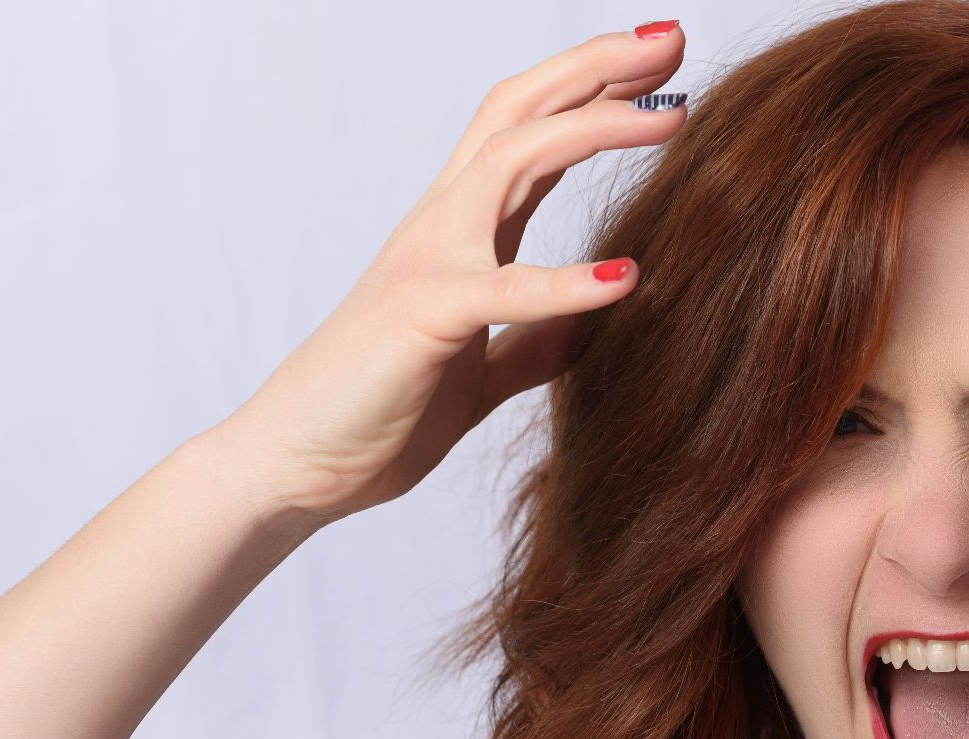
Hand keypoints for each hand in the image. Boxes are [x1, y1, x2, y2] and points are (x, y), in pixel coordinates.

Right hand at [207, 25, 687, 527]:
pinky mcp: (423, 319)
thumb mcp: (478, 372)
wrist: (294, 466)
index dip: (593, 91)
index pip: (530, 133)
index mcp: (460, 234)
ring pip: (512, 160)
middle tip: (675, 41)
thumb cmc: (374, 412)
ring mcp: (428, 262)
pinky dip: (568, 283)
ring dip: (595, 130)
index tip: (662, 69)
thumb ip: (532, 343)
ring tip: (673, 122)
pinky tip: (627, 277)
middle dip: (597, 68)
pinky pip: (502, 291)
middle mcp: (442, 226)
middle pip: (521, 112)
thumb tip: (591, 325)